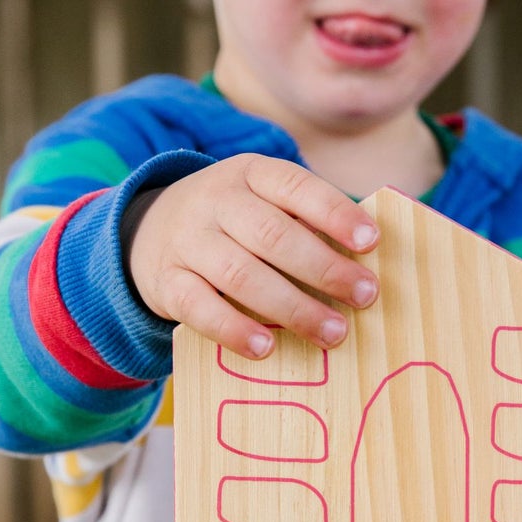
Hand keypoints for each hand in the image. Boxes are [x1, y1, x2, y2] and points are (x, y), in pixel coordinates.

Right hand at [126, 154, 379, 357]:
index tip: (371, 241)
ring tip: (332, 332)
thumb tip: (365, 259)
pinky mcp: (168, 282)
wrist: (150, 228)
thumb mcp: (263, 200)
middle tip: (364, 296)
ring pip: (241, 275)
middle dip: (324, 268)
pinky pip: (199, 308)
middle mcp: (216, 202)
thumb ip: (306, 220)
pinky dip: (234, 329)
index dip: (335, 213)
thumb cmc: (234, 221)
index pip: (295, 186)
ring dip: (292, 308)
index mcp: (250, 174)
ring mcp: (189, 241)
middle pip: (273, 235)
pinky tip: (266, 348)